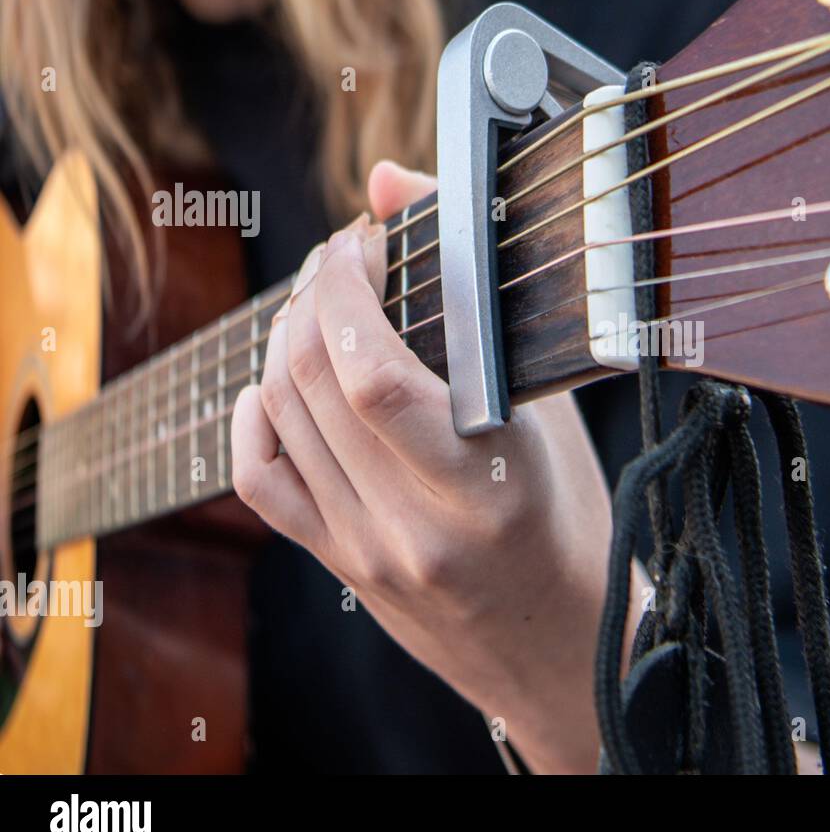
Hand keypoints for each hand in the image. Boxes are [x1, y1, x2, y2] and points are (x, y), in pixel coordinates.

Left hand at [231, 161, 641, 772]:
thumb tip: (393, 183)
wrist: (558, 647)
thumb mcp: (554, 418)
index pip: (375, 375)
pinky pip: (260, 480)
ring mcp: (367, 549)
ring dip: (287, 340)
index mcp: (486, 483)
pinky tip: (281, 382)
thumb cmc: (572, 526)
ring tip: (326, 310)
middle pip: (311, 380)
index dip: (349, 288)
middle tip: (345, 264)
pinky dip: (256, 414)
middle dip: (314, 297)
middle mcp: (415, 523)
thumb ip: (481, 305)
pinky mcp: (339, 565)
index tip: (363, 240)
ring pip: (279, 416)